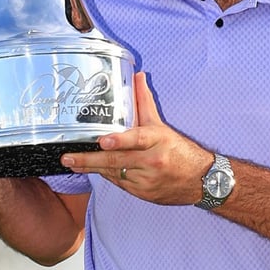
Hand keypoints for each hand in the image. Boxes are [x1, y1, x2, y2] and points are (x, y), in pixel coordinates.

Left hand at [60, 72, 211, 205]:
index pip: (137, 139)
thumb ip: (145, 102)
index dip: (119, 140)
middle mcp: (152, 161)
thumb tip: (137, 76)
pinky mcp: (143, 193)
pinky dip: (107, 176)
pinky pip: (120, 183)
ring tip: (72, 163)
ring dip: (93, 168)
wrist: (201, 181)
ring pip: (114, 173)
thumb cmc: (179, 150)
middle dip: (89, 160)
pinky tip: (93, 170)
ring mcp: (147, 180)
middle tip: (68, 157)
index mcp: (159, 140)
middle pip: (117, 161)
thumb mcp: (162, 126)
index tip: (102, 140)